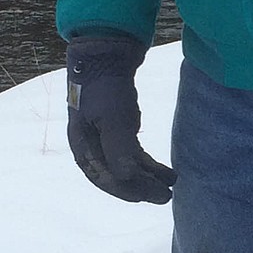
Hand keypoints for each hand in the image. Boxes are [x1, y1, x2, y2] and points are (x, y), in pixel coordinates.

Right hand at [66, 37, 175, 203]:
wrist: (105, 55)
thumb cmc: (104, 86)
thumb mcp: (112, 117)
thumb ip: (118, 149)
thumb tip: (126, 179)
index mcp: (82, 147)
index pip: (103, 179)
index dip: (126, 191)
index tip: (149, 196)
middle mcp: (91, 147)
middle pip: (116, 177)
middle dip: (141, 188)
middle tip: (166, 196)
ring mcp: (105, 139)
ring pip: (127, 167)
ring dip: (147, 178)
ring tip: (170, 186)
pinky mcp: (118, 130)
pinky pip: (133, 155)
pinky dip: (148, 165)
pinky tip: (166, 172)